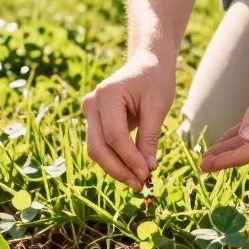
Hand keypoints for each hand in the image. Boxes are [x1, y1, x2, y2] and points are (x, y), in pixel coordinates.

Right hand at [82, 52, 174, 188]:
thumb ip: (150, 137)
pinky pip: (101, 146)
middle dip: (118, 169)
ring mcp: (89, 112)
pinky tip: (132, 171)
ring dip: (116, 169)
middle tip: (140, 185)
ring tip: (138, 182)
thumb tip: (147, 169)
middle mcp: (92, 103)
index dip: (130, 158)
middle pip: (98, 147)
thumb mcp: (158, 106)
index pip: (114, 136)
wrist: (146, 63)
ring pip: (96, 150)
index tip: (148, 174)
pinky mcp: (94, 120)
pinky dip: (115, 160)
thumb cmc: (155, 80)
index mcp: (107, 94)